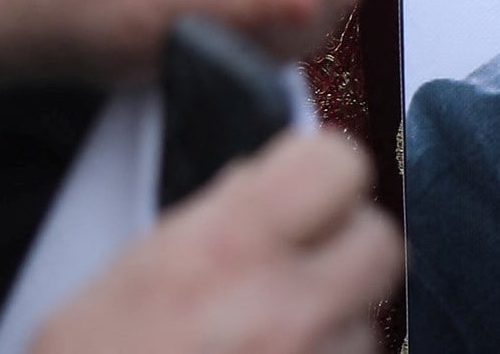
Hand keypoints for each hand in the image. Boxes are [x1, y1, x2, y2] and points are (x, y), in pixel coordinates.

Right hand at [31, 129, 402, 353]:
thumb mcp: (120, 278)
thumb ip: (205, 223)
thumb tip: (259, 187)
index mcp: (226, 251)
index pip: (336, 164)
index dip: (322, 175)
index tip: (304, 191)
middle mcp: (284, 311)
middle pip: (378, 245)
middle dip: (343, 251)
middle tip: (297, 270)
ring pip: (366, 329)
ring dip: (332, 332)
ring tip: (266, 350)